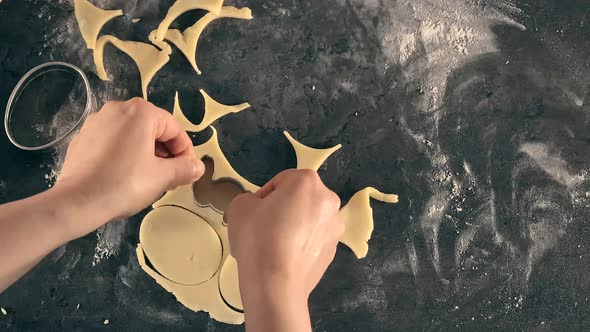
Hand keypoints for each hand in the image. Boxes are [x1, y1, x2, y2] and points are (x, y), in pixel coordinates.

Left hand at [55, 98, 204, 237]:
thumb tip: (198, 167)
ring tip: (149, 178)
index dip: (185, 152)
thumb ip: (185, 168)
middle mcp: (118, 109)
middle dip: (165, 152)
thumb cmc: (125, 184)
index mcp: (141, 112)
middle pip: (153, 129)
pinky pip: (113, 142)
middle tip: (170, 177)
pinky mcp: (83, 137)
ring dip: (146, 153)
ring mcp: (96, 122)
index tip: (187, 172)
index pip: (174, 129)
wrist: (77, 202)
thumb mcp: (163, 177)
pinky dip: (124, 154)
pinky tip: (124, 176)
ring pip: (132, 135)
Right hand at [227, 169, 343, 331]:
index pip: (282, 181)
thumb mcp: (240, 206)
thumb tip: (261, 210)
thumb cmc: (258, 237)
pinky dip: (300, 244)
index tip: (255, 212)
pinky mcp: (333, 251)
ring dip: (293, 227)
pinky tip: (284, 258)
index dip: (265, 195)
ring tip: (273, 246)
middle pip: (299, 199)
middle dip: (282, 209)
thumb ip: (251, 199)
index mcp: (308, 182)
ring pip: (308, 220)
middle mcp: (328, 200)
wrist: (276, 284)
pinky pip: (312, 240)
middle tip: (263, 227)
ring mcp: (334, 227)